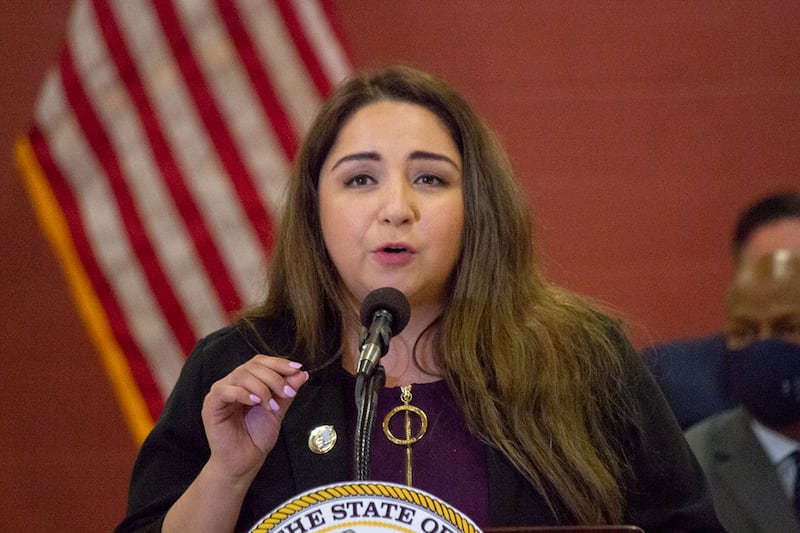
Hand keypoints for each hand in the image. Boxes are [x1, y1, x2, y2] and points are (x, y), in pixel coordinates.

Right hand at [200, 355, 308, 482]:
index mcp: (245, 381)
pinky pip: (225, 391)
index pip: (260, 362)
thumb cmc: (257, 437)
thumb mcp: (277, 410)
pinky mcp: (211, 406)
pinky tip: (255, 402)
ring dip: (262, 388)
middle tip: (288, 393)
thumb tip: (301, 373)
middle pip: (252, 366)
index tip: (297, 369)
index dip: (278, 362)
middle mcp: (231, 383)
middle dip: (274, 377)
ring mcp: (220, 393)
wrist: (244, 462)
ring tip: (272, 405)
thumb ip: (287, 390)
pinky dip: (243, 393)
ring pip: (241, 375)